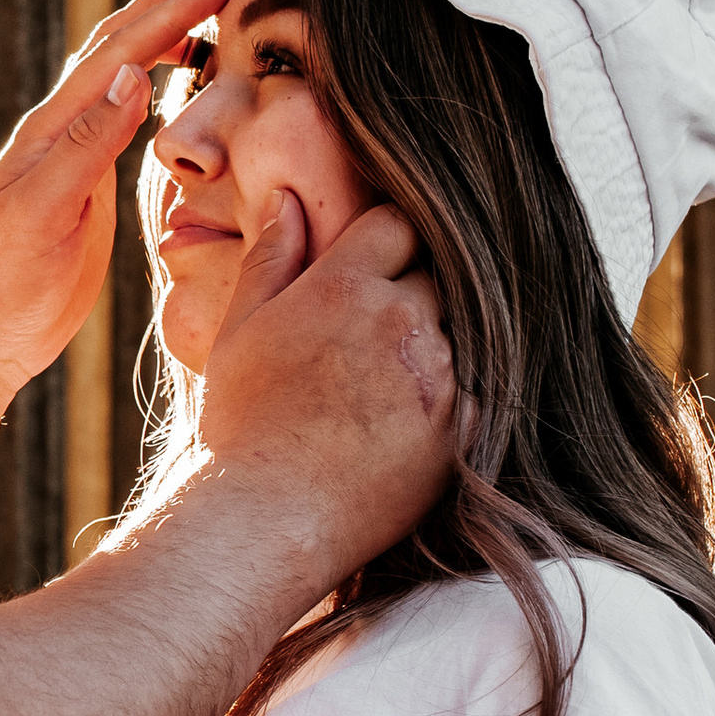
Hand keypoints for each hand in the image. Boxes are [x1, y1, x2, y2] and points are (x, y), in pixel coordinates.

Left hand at [0, 0, 238, 392]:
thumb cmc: (6, 284)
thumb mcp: (45, 214)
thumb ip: (86, 146)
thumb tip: (131, 74)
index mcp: (52, 129)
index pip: (120, 51)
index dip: (173, 9)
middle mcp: (61, 129)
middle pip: (119, 44)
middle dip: (173, 0)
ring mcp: (72, 152)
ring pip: (120, 71)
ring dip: (164, 29)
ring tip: (212, 3)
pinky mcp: (84, 181)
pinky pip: (123, 112)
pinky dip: (155, 79)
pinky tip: (177, 78)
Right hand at [195, 194, 455, 569]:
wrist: (267, 516)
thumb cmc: (241, 424)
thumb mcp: (238, 331)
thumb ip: (270, 259)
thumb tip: (287, 198)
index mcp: (344, 285)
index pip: (397, 225)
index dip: (386, 242)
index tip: (372, 268)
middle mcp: (400, 321)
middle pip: (435, 277)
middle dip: (411, 294)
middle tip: (375, 335)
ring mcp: (437, 375)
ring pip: (456, 333)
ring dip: (431, 346)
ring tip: (385, 386)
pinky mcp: (459, 428)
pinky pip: (476, 391)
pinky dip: (451, 397)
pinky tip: (408, 421)